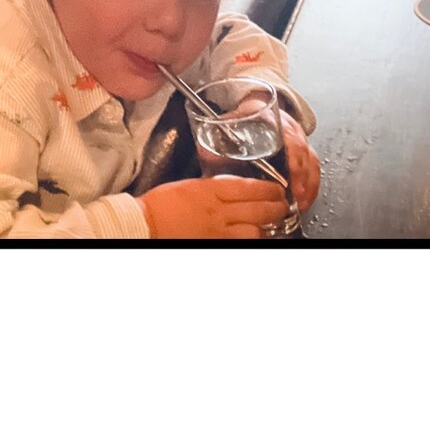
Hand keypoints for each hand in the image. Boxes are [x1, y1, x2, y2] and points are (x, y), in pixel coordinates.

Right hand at [139, 176, 285, 238]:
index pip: (248, 188)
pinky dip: (251, 239)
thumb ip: (211, 187)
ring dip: (266, 227)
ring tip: (274, 224)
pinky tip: (255, 237)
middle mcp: (217, 211)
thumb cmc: (161, 203)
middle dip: (275, 207)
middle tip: (284, 205)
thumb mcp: (189, 185)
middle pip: (257, 209)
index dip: (267, 189)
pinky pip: (240, 243)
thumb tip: (230, 188)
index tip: (277, 189)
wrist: (146, 223)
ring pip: (253, 230)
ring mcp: (217, 231)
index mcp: (210, 190)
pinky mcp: (213, 244)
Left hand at [195, 102, 319, 215]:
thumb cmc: (246, 115)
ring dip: (308, 184)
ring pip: (311, 162)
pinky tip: (304, 200)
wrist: (259, 103)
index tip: (292, 171)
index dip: (293, 155)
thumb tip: (205, 154)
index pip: (290, 136)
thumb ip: (219, 137)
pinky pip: (313, 168)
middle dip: (301, 177)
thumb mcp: (232, 120)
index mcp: (274, 117)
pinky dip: (311, 185)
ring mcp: (301, 138)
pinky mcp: (305, 150)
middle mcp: (292, 128)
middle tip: (294, 197)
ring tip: (300, 204)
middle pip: (304, 153)